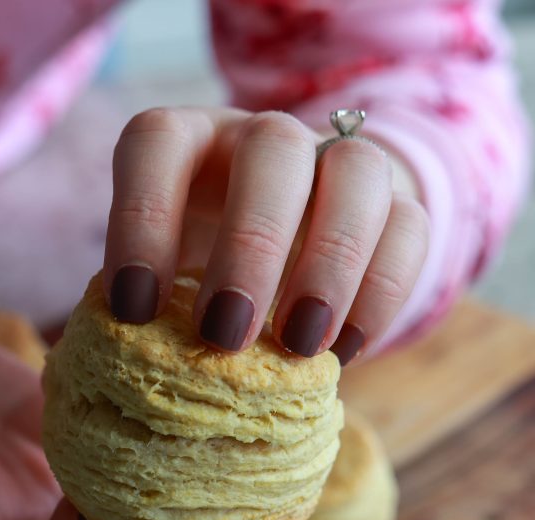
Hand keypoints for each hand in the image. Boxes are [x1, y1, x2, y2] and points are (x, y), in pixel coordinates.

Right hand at [0, 303, 182, 519]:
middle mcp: (10, 519)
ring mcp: (44, 477)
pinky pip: (119, 446)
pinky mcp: (63, 430)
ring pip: (126, 517)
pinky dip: (151, 431)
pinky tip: (168, 384)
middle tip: (186, 495)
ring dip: (168, 496)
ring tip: (200, 442)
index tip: (90, 509)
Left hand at [103, 106, 428, 362]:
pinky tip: (343, 352)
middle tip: (225, 335)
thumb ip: (148, 301)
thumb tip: (125, 364)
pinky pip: (411, 229)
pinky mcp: (397, 203)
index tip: (134, 310)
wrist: (287, 242)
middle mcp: (265, 139)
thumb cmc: (203, 265)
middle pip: (273, 150)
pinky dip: (380, 295)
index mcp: (192, 142)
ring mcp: (338, 162)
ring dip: (330, 264)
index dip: (140, 222)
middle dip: (251, 246)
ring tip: (298, 347)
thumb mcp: (164, 270)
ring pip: (358, 174)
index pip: (157, 144)